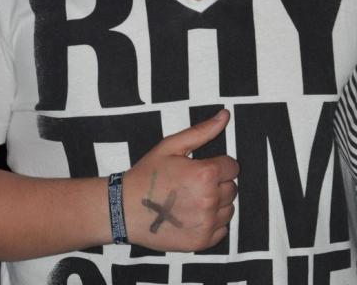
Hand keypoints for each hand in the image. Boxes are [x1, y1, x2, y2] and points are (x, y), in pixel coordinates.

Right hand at [123, 109, 237, 251]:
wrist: (124, 209)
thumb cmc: (148, 174)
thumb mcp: (171, 146)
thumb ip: (202, 131)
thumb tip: (225, 115)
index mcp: (206, 174)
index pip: (233, 166)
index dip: (218, 165)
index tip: (201, 168)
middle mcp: (210, 200)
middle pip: (232, 187)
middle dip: (218, 183)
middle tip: (193, 184)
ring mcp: (207, 223)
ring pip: (229, 208)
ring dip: (217, 203)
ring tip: (192, 199)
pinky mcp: (202, 241)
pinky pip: (222, 229)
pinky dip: (212, 222)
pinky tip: (193, 215)